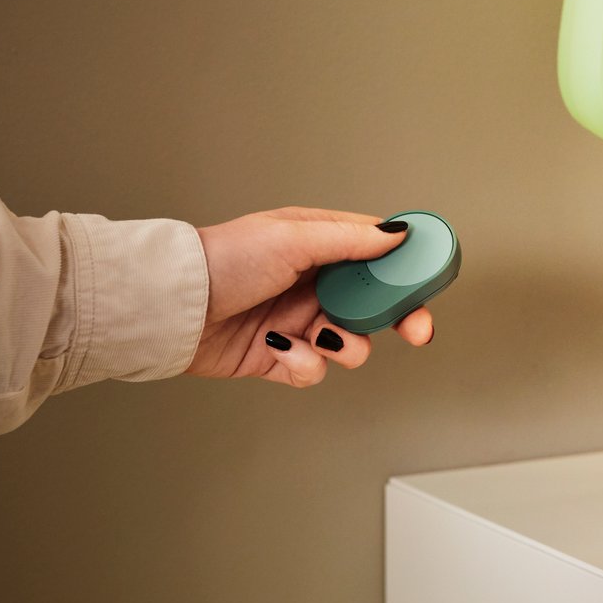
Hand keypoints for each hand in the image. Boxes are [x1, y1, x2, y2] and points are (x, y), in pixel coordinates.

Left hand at [185, 206, 432, 386]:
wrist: (173, 308)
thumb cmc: (224, 261)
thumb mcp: (294, 238)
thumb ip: (351, 239)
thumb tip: (397, 233)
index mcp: (319, 245)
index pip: (378, 255)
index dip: (406, 271)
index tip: (429, 284)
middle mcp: (312, 283)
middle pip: (375, 305)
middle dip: (397, 319)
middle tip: (416, 330)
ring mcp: (298, 321)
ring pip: (351, 341)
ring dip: (344, 345)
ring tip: (319, 337)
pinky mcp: (281, 357)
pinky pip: (315, 369)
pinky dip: (303, 364)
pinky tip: (278, 349)